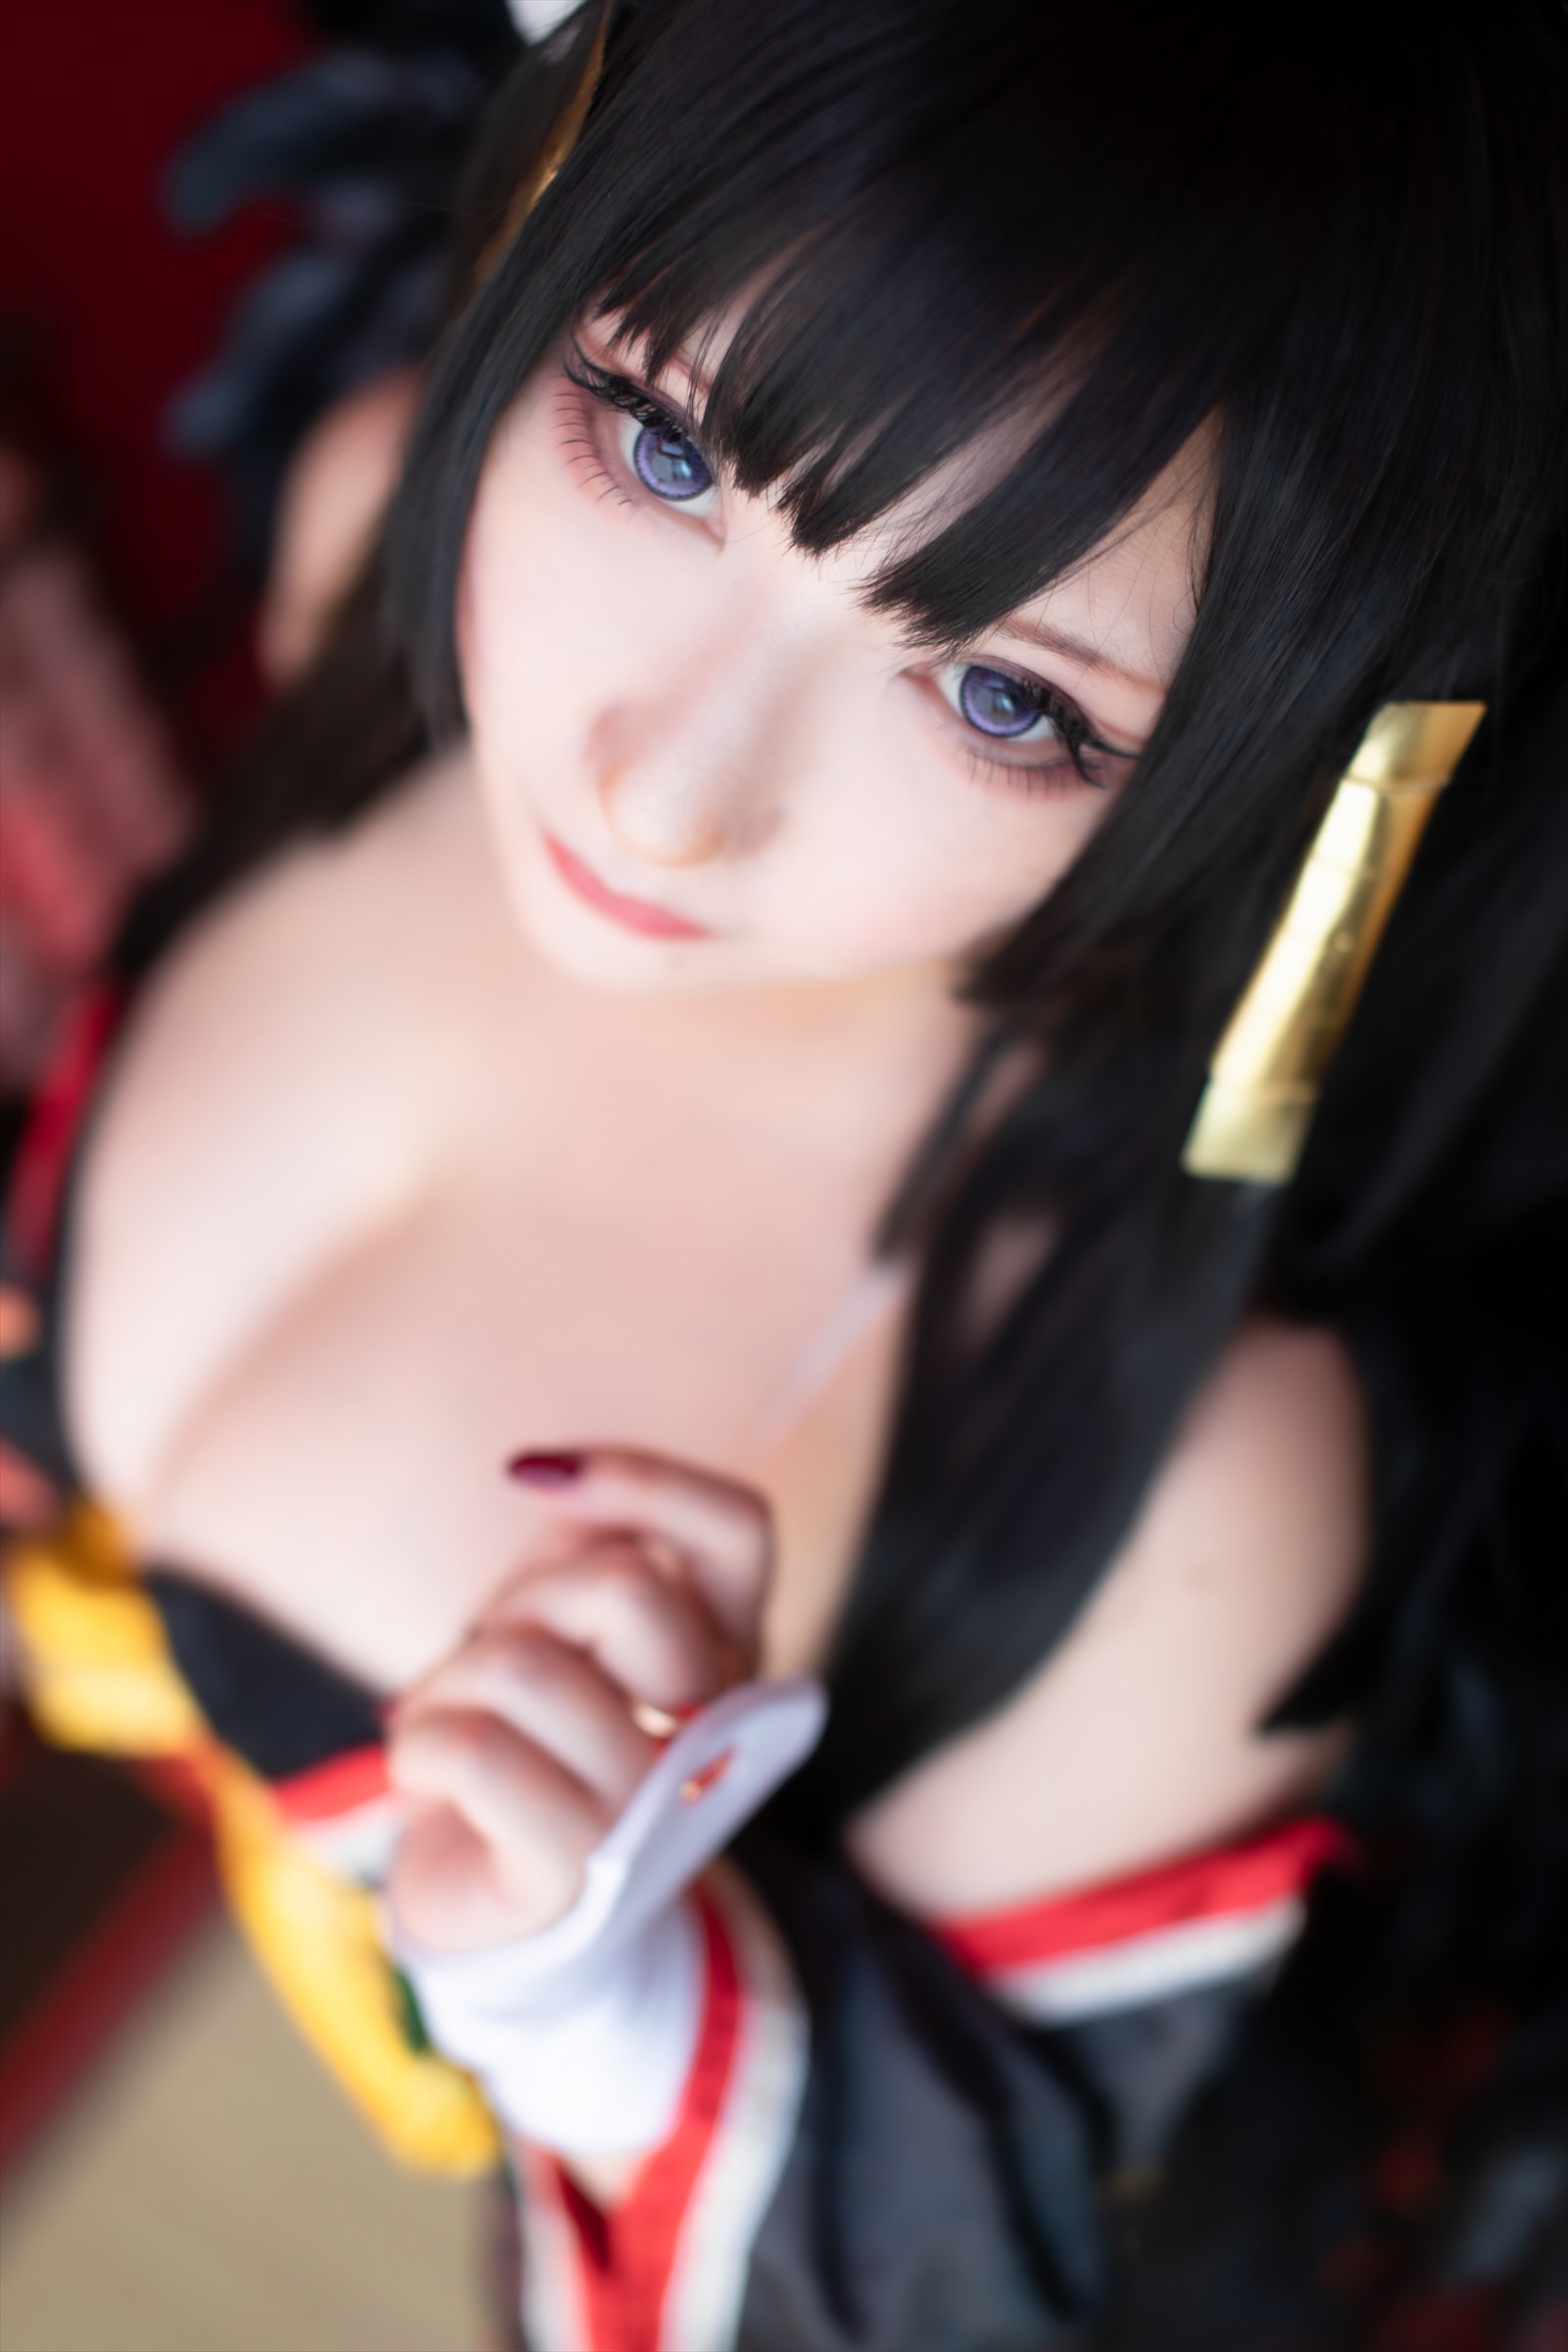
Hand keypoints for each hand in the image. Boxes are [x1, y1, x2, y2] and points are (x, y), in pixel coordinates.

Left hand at [386, 1449, 772, 1952]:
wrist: (484, 1907)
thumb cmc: (525, 1743)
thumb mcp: (558, 1621)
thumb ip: (584, 1539)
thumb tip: (552, 1471)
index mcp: (726, 1655)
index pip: (737, 1528)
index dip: (642, 1480)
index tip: (534, 1475)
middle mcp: (711, 1729)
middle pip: (619, 1588)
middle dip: (516, 1602)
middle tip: (485, 1660)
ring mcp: (648, 1807)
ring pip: (524, 1667)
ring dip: (446, 1681)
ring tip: (446, 1724)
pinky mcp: (572, 1872)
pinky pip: (474, 1751)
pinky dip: (418, 1743)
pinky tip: (422, 1769)